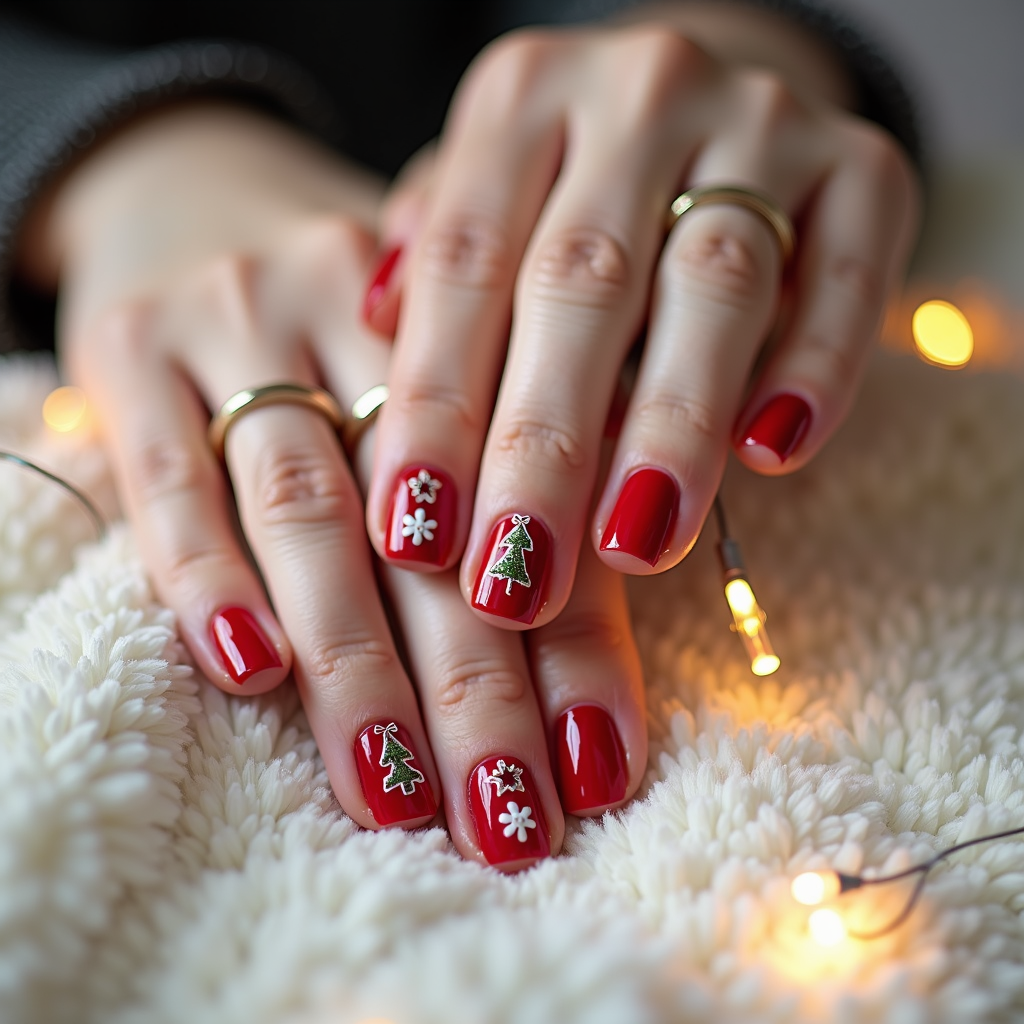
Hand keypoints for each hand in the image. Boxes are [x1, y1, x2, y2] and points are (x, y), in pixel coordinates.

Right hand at [28, 102, 645, 864]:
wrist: (196, 192)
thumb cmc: (348, 313)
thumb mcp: (438, 360)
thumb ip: (511, 465)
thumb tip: (599, 611)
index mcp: (478, 316)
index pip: (539, 506)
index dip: (575, 644)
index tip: (598, 770)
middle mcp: (371, 308)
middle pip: (435, 526)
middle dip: (476, 688)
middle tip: (506, 821)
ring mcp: (242, 319)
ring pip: (313, 511)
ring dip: (356, 664)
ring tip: (397, 794)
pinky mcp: (132, 345)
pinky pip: (172, 476)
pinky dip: (209, 576)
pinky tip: (251, 674)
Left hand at [363, 13, 919, 632]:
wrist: (718, 99)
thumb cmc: (575, 186)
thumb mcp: (489, 199)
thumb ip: (435, 264)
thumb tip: (370, 330)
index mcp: (523, 97)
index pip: (465, 263)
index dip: (436, 405)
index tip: (415, 536)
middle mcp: (639, 92)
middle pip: (581, 283)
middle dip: (544, 448)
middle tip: (516, 578)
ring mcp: (761, 116)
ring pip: (714, 284)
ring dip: (672, 427)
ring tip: (636, 544)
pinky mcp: (867, 161)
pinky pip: (848, 271)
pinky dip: (814, 367)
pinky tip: (774, 455)